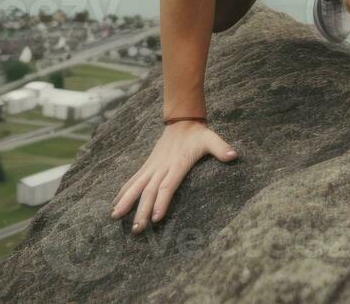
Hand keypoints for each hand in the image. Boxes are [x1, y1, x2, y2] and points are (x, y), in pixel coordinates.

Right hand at [111, 121, 238, 232]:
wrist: (182, 121)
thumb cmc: (198, 134)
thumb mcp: (211, 139)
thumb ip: (221, 148)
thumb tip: (234, 155)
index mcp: (177, 163)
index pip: (167, 185)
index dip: (161, 201)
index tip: (155, 218)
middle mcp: (162, 167)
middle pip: (149, 190)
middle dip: (141, 210)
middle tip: (137, 229)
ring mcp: (152, 166)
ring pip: (136, 185)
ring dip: (126, 201)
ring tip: (115, 217)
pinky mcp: (148, 166)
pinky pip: (133, 180)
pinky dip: (123, 191)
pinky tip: (115, 204)